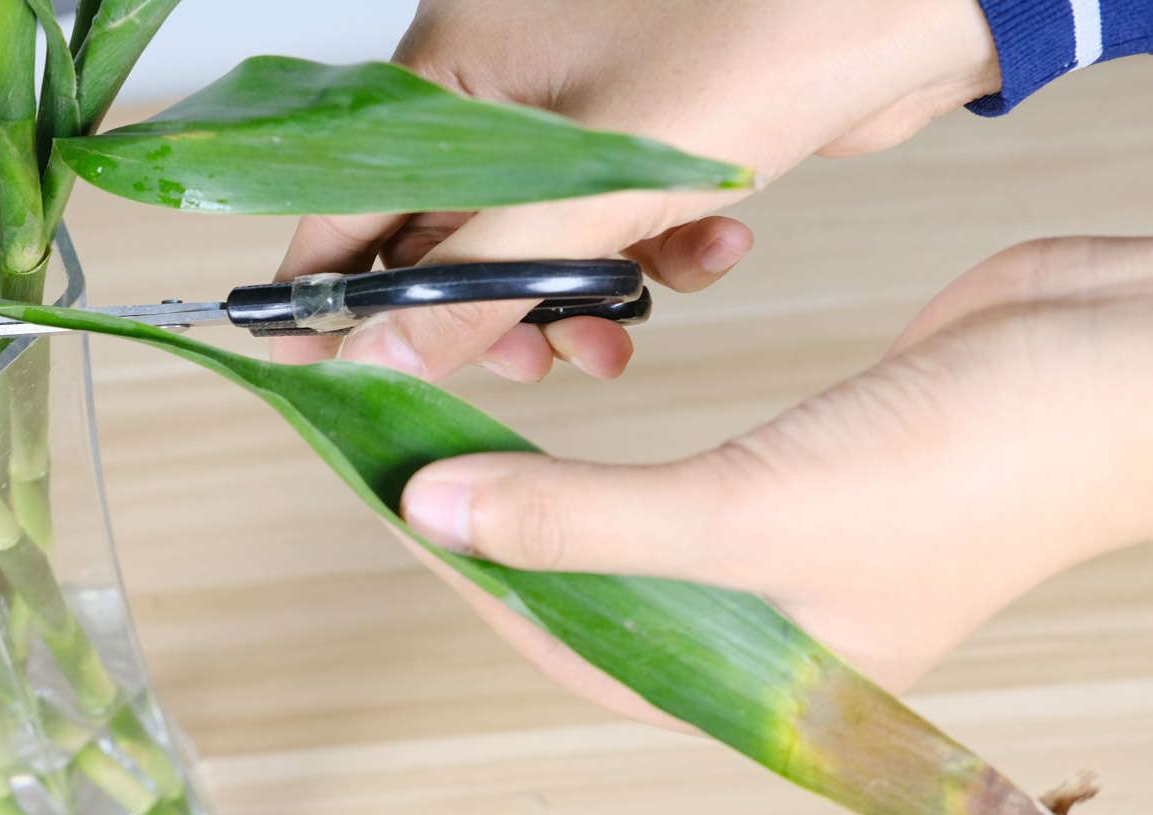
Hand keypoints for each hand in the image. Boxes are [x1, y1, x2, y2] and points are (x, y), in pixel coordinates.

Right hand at [272, 0, 1001, 381]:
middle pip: (440, 230)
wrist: (909, 6)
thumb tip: (385, 353)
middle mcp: (499, 77)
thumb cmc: (765, 39)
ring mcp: (568, 102)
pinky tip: (705, 251)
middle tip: (526, 364)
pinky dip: (640, 255)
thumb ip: (482, 278)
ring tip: (620, 333)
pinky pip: (598, 218)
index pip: (349, 192)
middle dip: (490, 311)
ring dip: (573, 297)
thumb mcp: (603, 185)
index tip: (319, 366)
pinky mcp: (631, 130)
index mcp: (457, 59)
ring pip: (526, 238)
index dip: (333, 289)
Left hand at [398, 237, 1152, 724]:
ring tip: (458, 442)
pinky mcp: (793, 482)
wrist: (1118, 362)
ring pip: (624, 542)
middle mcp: (761, 638)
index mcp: (759, 690)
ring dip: (546, 497)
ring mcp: (778, 560)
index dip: (474, 579)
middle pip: (588, 597)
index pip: (573, 648)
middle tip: (405, 461)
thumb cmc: (980, 467)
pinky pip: (671, 486)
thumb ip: (590, 521)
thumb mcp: (756, 511)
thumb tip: (439, 514)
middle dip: (497, 536)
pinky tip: (559, 434)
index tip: (395, 505)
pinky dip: (610, 462)